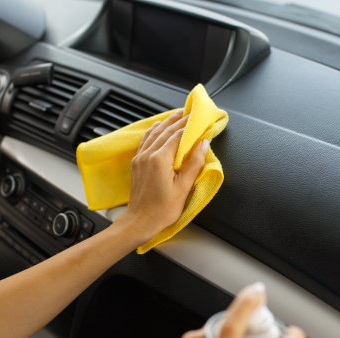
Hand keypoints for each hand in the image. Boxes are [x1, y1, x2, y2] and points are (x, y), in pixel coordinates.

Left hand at [117, 109, 208, 241]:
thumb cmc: (162, 209)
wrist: (140, 221)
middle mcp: (148, 154)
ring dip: (166, 123)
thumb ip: (194, 163)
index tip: (198, 119)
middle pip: (165, 131)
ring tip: (177, 115)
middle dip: (179, 120)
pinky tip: (158, 127)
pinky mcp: (136, 163)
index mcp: (159, 159)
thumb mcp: (183, 188)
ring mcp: (140, 158)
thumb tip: (203, 144)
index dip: (189, 126)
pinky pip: (145, 141)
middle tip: (190, 113)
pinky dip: (153, 131)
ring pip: (154, 133)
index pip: (177, 135)